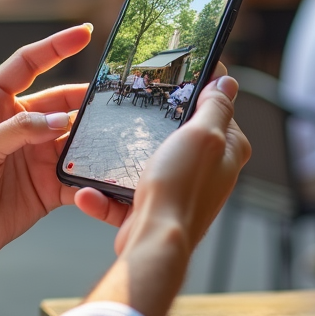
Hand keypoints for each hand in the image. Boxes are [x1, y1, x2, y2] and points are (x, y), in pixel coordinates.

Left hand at [0, 24, 92, 265]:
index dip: (56, 46)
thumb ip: (19, 131)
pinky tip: (103, 173)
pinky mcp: (45, 184)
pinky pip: (75, 174)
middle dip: (85, 98)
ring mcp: (33, 153)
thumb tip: (59, 120)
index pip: (28, 64)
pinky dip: (91, 174)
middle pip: (59, 101)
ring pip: (72, 137)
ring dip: (92, 137)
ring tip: (114, 134)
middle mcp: (16, 123)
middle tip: (112, 96)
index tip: (84, 32)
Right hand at [80, 73, 250, 315]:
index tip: (176, 72)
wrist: (154, 242)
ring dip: (119, 159)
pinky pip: (122, 195)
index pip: (218, 109)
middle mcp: (207, 172)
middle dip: (155, 120)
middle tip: (133, 103)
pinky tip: (86, 192)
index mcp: (226, 150)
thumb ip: (215, 107)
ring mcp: (179, 190)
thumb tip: (228, 82)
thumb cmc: (181, 187)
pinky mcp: (152, 209)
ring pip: (145, 161)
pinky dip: (102, 195)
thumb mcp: (202, 135)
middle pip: (179, 132)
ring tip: (98, 147)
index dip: (199, 89)